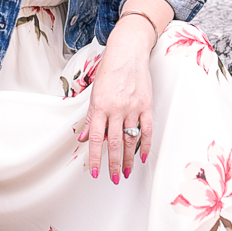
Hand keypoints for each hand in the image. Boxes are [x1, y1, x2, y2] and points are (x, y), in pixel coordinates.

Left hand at [78, 16, 155, 181]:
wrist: (128, 52)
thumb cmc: (109, 70)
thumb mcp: (94, 93)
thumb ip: (90, 117)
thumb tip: (85, 138)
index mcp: (100, 106)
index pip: (97, 138)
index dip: (95, 157)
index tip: (95, 171)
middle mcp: (116, 108)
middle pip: (115, 143)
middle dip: (114, 164)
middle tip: (115, 178)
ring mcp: (133, 107)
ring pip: (131, 139)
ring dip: (129, 159)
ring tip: (127, 172)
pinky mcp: (146, 105)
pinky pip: (147, 130)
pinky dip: (146, 145)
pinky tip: (143, 157)